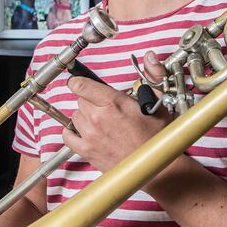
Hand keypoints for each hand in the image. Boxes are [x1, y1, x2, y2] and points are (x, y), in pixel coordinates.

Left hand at [62, 51, 169, 171]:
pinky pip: (68, 136)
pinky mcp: (86, 151)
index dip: (78, 81)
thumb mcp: (158, 103)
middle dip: (90, 101)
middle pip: (80, 100)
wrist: (155, 169)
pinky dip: (72, 132)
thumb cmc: (157, 139)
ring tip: (100, 122)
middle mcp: (97, 117)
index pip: (81, 84)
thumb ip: (152, 77)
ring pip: (75, 116)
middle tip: (105, 108)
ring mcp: (90, 135)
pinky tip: (84, 132)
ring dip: (84, 116)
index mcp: (112, 103)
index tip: (79, 81)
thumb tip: (150, 57)